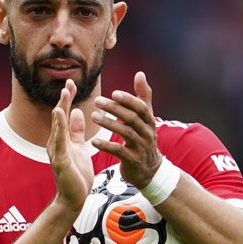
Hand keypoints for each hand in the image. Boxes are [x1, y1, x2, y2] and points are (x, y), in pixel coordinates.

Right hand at [48, 80, 92, 211]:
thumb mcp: (79, 147)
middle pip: (59, 117)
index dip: (67, 99)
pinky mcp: (60, 159)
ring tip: (65, 93)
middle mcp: (56, 142)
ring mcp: (57, 151)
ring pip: (58, 126)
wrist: (74, 197)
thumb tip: (76, 112)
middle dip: (64, 99)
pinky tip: (60, 114)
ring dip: (61, 108)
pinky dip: (59, 126)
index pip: (64, 115)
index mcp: (62, 139)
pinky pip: (60, 140)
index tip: (72, 83)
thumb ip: (76, 131)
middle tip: (69, 83)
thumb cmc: (76, 175)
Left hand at [91, 71, 162, 187]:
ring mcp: (141, 147)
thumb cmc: (143, 138)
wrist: (148, 170)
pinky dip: (106, 146)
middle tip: (97, 101)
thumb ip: (142, 97)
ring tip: (93, 116)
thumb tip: (140, 73)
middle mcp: (147, 133)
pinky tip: (94, 141)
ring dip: (109, 124)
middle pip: (132, 118)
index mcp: (149, 121)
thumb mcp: (146, 118)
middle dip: (115, 109)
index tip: (113, 93)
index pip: (141, 107)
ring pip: (126, 133)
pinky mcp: (132, 160)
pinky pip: (119, 151)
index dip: (128, 100)